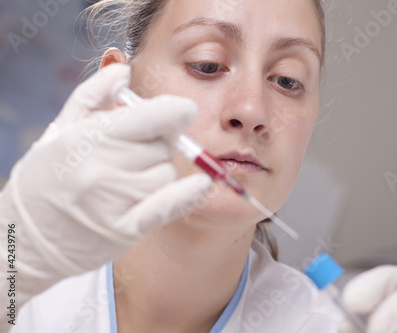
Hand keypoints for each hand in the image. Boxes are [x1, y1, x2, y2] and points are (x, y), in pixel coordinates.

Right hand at [0, 64, 211, 306]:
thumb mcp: (61, 129)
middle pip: (163, 146)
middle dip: (156, 145)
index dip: (176, 111)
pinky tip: (201, 185)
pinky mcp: (124, 230)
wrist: (27, 240)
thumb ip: (94, 95)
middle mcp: (100, 168)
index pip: (153, 116)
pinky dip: (189, 194)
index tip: (183, 111)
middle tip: (134, 155)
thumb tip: (123, 69)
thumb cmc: (46, 178)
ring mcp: (113, 201)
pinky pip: (170, 205)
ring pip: (167, 173)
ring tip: (130, 182)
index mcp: (87, 138)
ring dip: (158, 174)